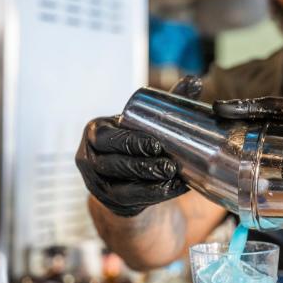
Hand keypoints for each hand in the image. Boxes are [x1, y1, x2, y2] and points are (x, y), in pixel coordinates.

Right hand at [76, 76, 202, 217]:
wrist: (125, 171)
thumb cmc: (136, 140)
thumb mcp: (145, 121)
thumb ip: (165, 103)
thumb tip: (194, 80)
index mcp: (94, 132)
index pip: (107, 138)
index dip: (130, 142)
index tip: (157, 145)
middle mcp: (88, 158)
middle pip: (113, 164)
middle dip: (143, 166)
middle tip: (171, 165)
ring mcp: (95, 184)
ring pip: (120, 187)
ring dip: (150, 183)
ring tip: (175, 178)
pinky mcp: (107, 202)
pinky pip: (129, 201)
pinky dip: (153, 195)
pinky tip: (174, 189)